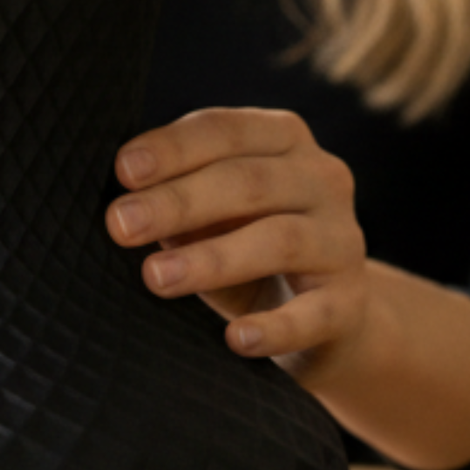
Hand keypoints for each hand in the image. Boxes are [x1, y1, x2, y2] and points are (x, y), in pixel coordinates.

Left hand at [107, 108, 369, 374]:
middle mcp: (322, 178)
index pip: (226, 130)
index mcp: (284, 139)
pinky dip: (275, 327)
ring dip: (212, 258)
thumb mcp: (212, 213)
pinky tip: (235, 338)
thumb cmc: (247, 245)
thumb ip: (176, 197)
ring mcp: (342, 240)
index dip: (174, 148)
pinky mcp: (350, 303)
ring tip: (155, 277)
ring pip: (279, 239)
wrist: (326, 317)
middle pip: (249, 181)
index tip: (122, 171)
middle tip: (120, 224)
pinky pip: (315, 314)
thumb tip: (119, 204)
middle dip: (179, 201)